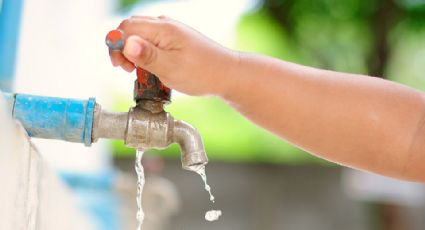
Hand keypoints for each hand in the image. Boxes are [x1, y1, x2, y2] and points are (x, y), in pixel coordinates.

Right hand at [109, 16, 237, 95]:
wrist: (226, 74)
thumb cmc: (202, 73)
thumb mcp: (171, 68)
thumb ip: (147, 56)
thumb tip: (125, 44)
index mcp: (163, 29)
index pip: (126, 28)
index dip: (117, 46)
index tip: (121, 66)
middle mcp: (165, 25)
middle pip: (130, 28)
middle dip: (123, 48)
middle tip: (128, 69)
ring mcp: (170, 31)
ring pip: (140, 35)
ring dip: (134, 52)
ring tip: (140, 71)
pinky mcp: (174, 40)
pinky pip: (151, 41)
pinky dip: (145, 53)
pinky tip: (151, 67)